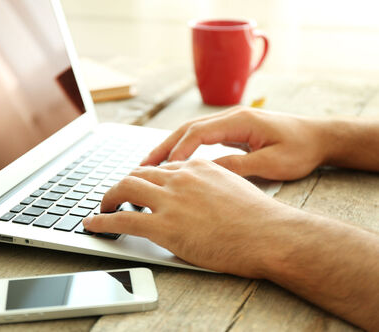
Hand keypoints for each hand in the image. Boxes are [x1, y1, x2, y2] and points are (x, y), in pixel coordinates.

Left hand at [83, 159, 294, 276]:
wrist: (270, 234)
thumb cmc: (259, 217)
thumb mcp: (234, 187)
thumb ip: (210, 184)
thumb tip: (200, 192)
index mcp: (197, 167)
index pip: (160, 167)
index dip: (144, 177)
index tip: (137, 186)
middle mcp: (180, 178)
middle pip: (138, 174)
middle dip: (122, 184)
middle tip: (115, 196)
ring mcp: (171, 200)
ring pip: (125, 189)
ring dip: (108, 198)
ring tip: (103, 208)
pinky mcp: (165, 226)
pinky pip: (122, 220)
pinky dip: (102, 221)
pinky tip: (93, 224)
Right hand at [141, 107, 328, 179]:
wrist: (319, 137)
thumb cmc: (300, 149)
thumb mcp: (272, 163)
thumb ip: (238, 165)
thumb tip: (206, 172)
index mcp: (239, 121)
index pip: (198, 133)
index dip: (178, 151)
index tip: (161, 170)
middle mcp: (231, 117)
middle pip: (187, 129)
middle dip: (164, 147)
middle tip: (141, 165)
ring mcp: (230, 122)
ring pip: (191, 132)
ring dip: (170, 147)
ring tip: (150, 164)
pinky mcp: (232, 131)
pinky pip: (201, 138)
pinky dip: (184, 149)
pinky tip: (175, 162)